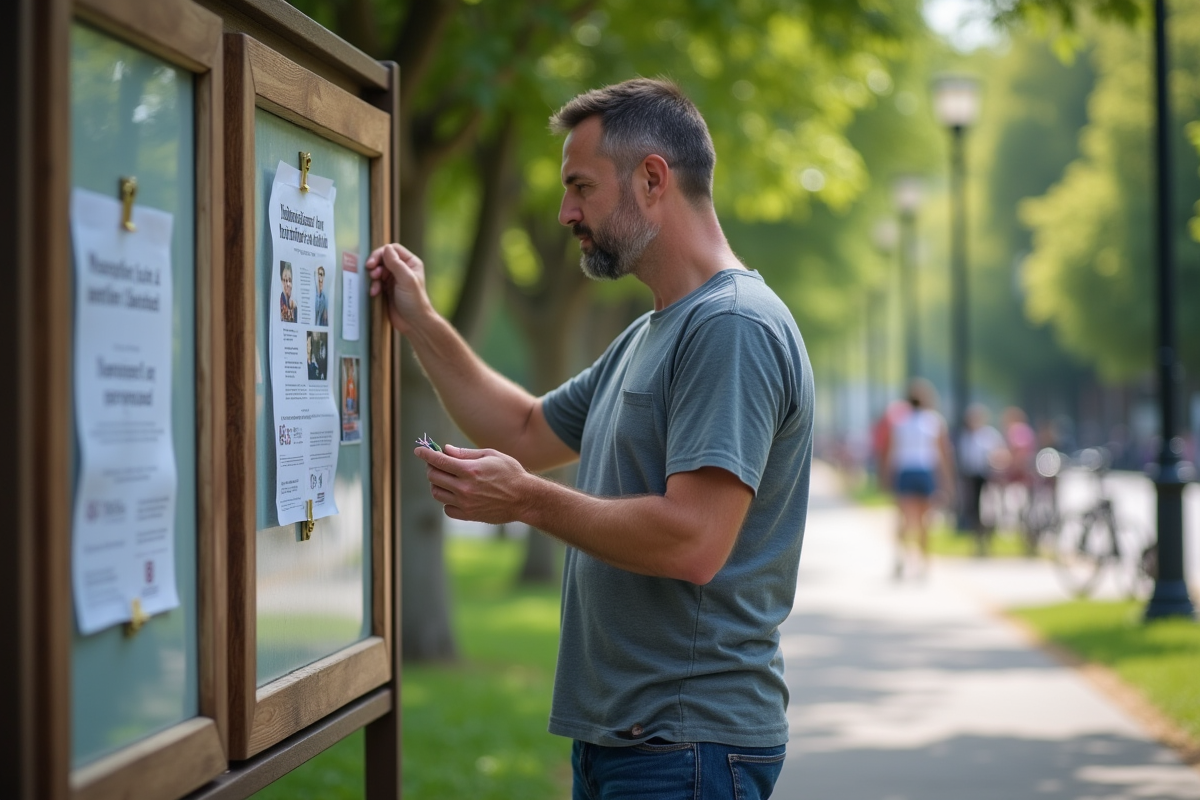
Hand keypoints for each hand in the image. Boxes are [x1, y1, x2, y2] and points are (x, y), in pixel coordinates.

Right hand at [367, 242, 433, 333]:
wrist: (413, 323)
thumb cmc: (414, 301)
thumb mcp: (406, 280)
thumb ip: (396, 263)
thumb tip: (386, 248)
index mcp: (411, 263)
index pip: (393, 249)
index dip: (381, 253)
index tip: (373, 262)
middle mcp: (403, 269)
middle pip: (383, 258)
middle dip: (376, 265)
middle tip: (371, 272)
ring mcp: (394, 279)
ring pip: (378, 270)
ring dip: (374, 277)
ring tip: (375, 286)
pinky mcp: (387, 289)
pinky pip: (376, 282)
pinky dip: (373, 286)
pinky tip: (374, 293)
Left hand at [415, 443, 533, 524]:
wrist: (524, 498)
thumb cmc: (510, 473)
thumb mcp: (490, 455)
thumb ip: (465, 453)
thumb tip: (445, 450)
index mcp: (469, 470)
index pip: (438, 461)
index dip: (425, 454)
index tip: (418, 450)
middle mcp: (464, 488)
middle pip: (433, 476)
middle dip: (431, 467)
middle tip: (436, 463)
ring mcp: (465, 503)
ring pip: (437, 493)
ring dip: (437, 484)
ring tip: (446, 478)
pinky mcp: (468, 515)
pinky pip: (447, 508)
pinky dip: (447, 500)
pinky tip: (456, 494)